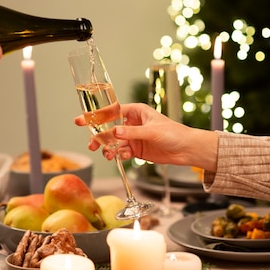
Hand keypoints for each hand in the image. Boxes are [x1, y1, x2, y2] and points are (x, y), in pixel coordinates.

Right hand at [75, 102, 217, 170]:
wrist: (187, 150)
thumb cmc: (174, 134)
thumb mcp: (152, 131)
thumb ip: (132, 132)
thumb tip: (115, 132)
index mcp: (136, 111)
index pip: (112, 112)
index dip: (97, 116)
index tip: (83, 120)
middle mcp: (133, 123)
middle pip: (109, 128)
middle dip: (99, 136)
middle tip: (91, 144)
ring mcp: (134, 137)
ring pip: (114, 142)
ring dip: (108, 148)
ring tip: (107, 155)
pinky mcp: (137, 149)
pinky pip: (122, 151)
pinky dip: (118, 155)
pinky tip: (120, 157)